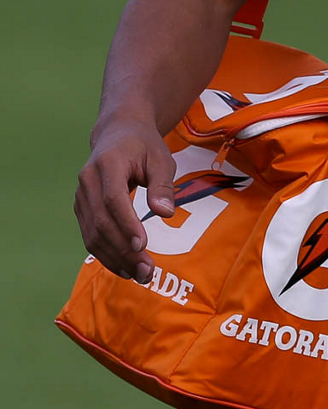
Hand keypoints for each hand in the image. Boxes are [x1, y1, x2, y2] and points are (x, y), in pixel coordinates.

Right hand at [74, 120, 175, 283]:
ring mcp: (81, 196)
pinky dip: (106, 254)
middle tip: (147, 271)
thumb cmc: (143, 145)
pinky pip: (90, 235)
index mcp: (108, 164)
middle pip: (102, 222)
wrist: (118, 133)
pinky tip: (125, 268)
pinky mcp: (82, 208)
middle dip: (123, 250)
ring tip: (139, 275)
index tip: (143, 246)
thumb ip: (163, 184)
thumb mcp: (161, 158)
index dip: (126, 224)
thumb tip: (165, 213)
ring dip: (114, 257)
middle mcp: (88, 181)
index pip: (113, 199)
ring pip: (92, 234)